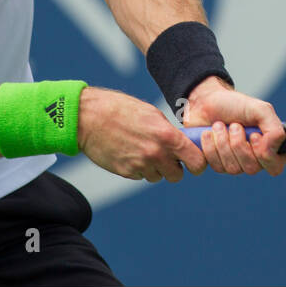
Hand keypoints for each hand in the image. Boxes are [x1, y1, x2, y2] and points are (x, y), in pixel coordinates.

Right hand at [76, 86, 205, 181]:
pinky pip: (140, 176)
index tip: (192, 161)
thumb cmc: (121, 110)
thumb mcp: (151, 114)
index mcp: (167, 136)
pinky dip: (138, 168)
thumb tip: (184, 145)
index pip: (196, 161)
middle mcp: (156, 153)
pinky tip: (129, 152)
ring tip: (141, 149)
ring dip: (154, 168)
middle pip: (177, 175)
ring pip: (157, 177)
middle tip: (165, 156)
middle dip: (173, 168)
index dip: (196, 163)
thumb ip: (169, 132)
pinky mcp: (126, 172)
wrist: (89, 117)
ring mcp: (140, 165)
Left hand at [180, 76, 285, 175]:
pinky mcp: (217, 165)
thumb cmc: (234, 105)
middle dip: (238, 143)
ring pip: (232, 168)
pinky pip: (216, 167)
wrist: (205, 101)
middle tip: (234, 125)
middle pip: (251, 168)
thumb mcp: (260, 109)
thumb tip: (273, 148)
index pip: (275, 167)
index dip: (264, 154)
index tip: (253, 135)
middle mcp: (254, 159)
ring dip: (223, 142)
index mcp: (269, 146)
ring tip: (219, 125)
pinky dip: (210, 147)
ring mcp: (235, 164)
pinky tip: (209, 134)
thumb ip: (274, 128)